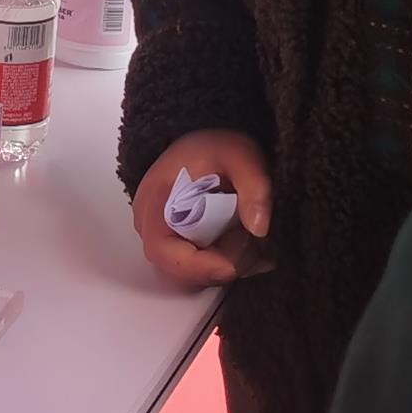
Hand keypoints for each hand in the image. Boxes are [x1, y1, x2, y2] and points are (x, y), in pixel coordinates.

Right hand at [131, 129, 272, 287]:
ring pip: (196, 273)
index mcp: (154, 206)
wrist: (206, 139)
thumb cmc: (215, 145)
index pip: (169, 256)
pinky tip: (249, 243)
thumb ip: (254, 187)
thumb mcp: (241, 155)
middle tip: (258, 239)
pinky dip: (228, 260)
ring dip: (231, 263)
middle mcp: (151, 228)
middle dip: (227, 263)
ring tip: (258, 239)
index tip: (243, 255)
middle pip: (184, 271)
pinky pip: (201, 266)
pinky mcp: (177, 243)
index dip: (206, 266)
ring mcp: (163, 237)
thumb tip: (260, 229)